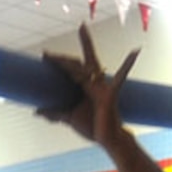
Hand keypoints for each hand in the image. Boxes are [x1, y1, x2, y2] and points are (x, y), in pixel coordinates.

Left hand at [38, 24, 138, 148]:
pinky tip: (135, 51)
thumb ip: (54, 113)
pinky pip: (120, 77)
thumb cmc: (92, 127)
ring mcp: (102, 86)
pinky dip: (128, 64)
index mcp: (83, 86)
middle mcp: (92, 82)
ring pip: (90, 66)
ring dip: (84, 50)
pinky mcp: (110, 93)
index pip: (70, 69)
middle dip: (60, 60)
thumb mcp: (69, 118)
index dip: (58, 61)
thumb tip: (36, 111)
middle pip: (76, 64)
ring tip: (81, 32)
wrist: (108, 139)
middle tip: (45, 53)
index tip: (44, 54)